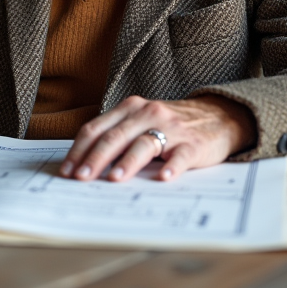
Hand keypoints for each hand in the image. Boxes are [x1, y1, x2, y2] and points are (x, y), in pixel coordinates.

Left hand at [60, 94, 255, 182]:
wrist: (218, 116)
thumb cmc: (171, 124)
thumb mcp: (141, 120)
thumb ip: (117, 135)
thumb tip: (85, 164)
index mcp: (130, 108)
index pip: (96, 128)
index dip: (79, 150)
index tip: (67, 170)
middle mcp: (148, 113)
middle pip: (115, 136)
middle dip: (95, 158)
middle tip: (81, 177)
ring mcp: (172, 128)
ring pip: (144, 144)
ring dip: (127, 162)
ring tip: (114, 179)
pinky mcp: (194, 144)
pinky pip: (181, 155)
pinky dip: (172, 167)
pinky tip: (164, 178)